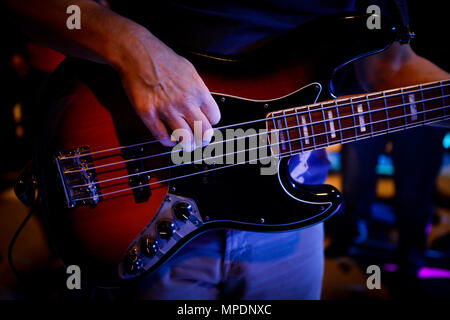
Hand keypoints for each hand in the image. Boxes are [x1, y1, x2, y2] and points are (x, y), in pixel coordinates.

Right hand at [115, 26, 220, 150]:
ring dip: (188, 144)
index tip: (207, 124)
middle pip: (204, 132)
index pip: (214, 117)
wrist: (136, 52)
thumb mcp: (189, 70)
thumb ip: (198, 90)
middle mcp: (185, 101)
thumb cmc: (161, 58)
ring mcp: (166, 109)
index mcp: (198, 90)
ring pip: (185, 138)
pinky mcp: (148, 113)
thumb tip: (204, 107)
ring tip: (188, 144)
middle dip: (204, 139)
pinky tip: (170, 139)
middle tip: (201, 140)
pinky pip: (162, 137)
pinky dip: (168, 142)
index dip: (211, 122)